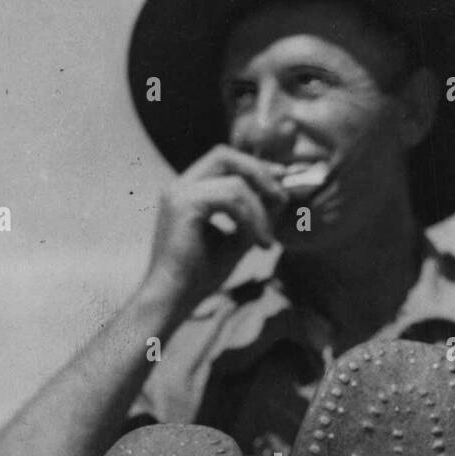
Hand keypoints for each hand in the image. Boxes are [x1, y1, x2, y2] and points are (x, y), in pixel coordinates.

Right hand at [142, 145, 287, 316]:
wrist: (173, 300)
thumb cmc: (198, 276)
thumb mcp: (235, 240)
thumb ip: (252, 217)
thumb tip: (279, 197)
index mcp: (187, 191)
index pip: (223, 160)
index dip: (253, 166)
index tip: (280, 181)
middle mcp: (179, 186)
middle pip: (225, 155)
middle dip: (259, 172)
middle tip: (281, 198)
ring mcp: (179, 193)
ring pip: (234, 181)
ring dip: (260, 209)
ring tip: (267, 239)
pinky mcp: (183, 205)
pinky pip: (231, 198)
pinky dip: (251, 219)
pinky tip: (256, 242)